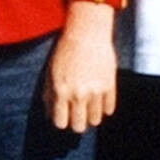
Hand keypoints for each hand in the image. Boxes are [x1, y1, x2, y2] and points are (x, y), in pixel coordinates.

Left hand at [43, 1, 116, 132]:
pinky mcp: (110, 86)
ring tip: (89, 106)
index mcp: (61, 91)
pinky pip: (109, 108)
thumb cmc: (65, 51)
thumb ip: (49, 95)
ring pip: (95, 120)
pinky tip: (99, 99)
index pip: (60, 123)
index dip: (61, 121)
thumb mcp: (50, 72)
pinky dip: (104, 107)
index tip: (63, 115)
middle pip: (79, 126)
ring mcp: (96, 91)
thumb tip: (49, 115)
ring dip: (91, 116)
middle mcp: (79, 94)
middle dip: (76, 123)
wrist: (87, 33)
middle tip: (77, 114)